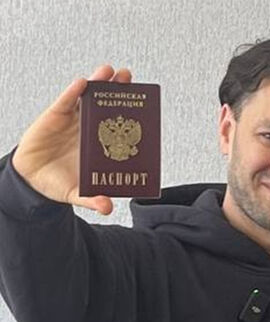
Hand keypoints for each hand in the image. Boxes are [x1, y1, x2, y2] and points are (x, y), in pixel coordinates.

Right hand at [11, 65, 132, 214]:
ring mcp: (73, 121)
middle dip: (117, 90)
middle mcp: (89, 129)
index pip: (117, 126)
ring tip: (110, 70)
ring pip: (88, 98)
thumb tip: (107, 208)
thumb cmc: (59, 184)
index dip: (128, 114)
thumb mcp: (77, 194)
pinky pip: (65, 101)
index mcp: (100, 145)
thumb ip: (92, 200)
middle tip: (129, 76)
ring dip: (98, 82)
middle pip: (106, 106)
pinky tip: (83, 82)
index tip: (143, 103)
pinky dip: (74, 92)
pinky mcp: (55, 117)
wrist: (32, 180)